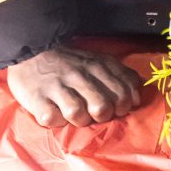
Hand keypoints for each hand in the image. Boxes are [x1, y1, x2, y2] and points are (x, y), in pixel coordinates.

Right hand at [7, 45, 140, 127]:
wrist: (32, 50)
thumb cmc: (69, 61)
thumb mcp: (98, 60)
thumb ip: (119, 74)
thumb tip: (137, 93)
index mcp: (97, 65)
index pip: (122, 91)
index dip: (124, 105)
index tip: (118, 108)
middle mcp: (79, 75)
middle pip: (102, 107)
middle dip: (104, 116)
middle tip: (96, 113)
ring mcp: (57, 87)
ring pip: (78, 114)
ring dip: (80, 120)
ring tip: (76, 114)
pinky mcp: (38, 99)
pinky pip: (52, 119)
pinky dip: (56, 121)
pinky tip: (56, 113)